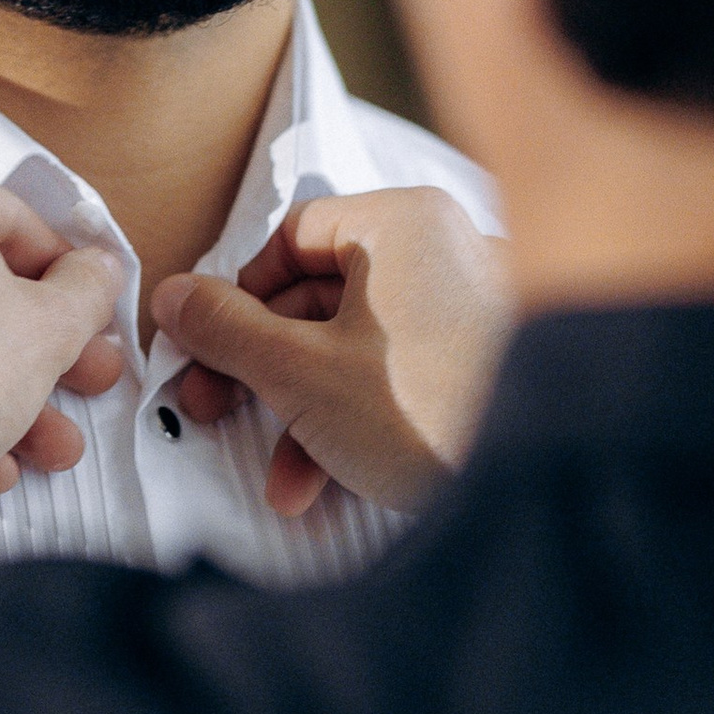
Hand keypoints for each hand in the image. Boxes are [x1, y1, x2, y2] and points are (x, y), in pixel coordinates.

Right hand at [148, 189, 510, 514]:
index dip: (238, 296)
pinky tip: (328, 488)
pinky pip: (405, 381)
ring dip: (304, 418)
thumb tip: (174, 297)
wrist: (539, 486)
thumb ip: (226, 330)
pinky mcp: (488, 371)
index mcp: (404, 225)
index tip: (207, 348)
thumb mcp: (300, 371)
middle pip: (321, 299)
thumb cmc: (427, 412)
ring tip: (283, 482)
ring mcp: (473, 314)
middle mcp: (446, 254)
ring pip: (359, 351)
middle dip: (264, 375)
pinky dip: (360, 426)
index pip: (294, 237)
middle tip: (212, 413)